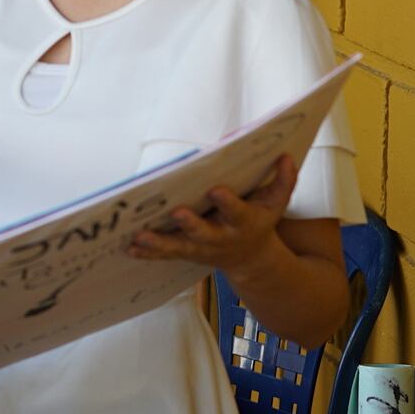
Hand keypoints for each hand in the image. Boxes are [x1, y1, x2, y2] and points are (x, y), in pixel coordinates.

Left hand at [129, 154, 299, 274]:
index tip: (215, 189)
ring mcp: (201, 248)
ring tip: (138, 236)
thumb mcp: (276, 202)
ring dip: (158, 243)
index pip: (236, 211)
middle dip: (190, 224)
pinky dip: (147, 252)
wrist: (251, 258)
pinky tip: (129, 247)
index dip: (227, 202)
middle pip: (204, 233)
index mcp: (243, 222)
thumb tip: (286, 155)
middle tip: (176, 212)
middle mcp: (220, 237)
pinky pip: (164, 254)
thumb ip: (283, 180)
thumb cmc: (258, 220)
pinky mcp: (186, 253)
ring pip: (178, 247)